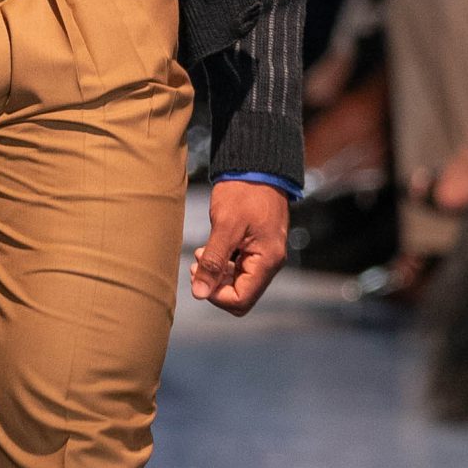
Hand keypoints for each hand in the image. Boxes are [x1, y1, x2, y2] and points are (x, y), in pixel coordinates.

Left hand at [189, 180, 290, 315]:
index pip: (240, 300)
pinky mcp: (256, 246)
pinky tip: (210, 248)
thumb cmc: (244, 192)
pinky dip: (222, 263)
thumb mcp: (225, 226)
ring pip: (237, 281)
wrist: (257, 167)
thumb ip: (213, 262)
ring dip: (216, 273)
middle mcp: (269, 262)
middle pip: (240, 294)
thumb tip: (200, 293)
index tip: (199, 275)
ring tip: (202, 252)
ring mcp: (264, 255)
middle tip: (198, 263)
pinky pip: (238, 267)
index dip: (215, 295)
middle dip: (215, 284)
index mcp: (267, 261)